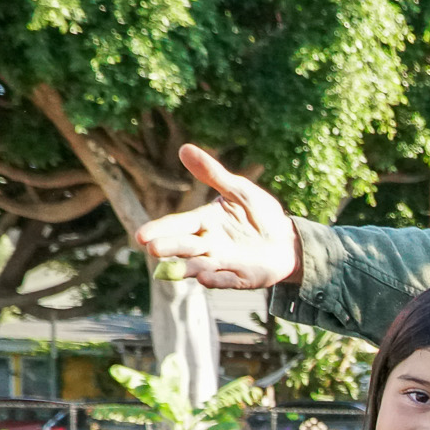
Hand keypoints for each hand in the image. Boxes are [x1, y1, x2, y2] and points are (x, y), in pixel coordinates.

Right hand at [134, 145, 301, 289]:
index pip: (178, 224)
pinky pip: (228, 280)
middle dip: (170, 247)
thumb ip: (213, 173)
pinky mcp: (242, 277)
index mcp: (204, 221)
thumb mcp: (238, 190)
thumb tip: (184, 148)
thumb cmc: (259, 213)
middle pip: (185, 246)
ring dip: (188, 268)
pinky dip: (217, 280)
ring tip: (172, 270)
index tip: (141, 236)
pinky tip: (206, 280)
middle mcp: (209, 244)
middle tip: (153, 249)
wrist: (288, 238)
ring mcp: (224, 262)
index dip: (160, 229)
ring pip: (201, 266)